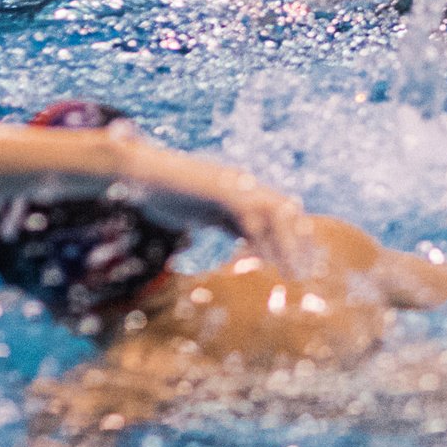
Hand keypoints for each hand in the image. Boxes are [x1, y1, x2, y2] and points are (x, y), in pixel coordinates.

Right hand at [112, 132, 315, 275]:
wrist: (140, 172)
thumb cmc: (168, 193)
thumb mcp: (206, 213)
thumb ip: (227, 223)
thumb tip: (246, 243)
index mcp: (244, 190)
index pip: (280, 214)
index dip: (294, 238)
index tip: (303, 265)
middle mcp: (245, 185)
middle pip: (287, 211)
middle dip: (300, 242)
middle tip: (305, 274)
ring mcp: (235, 185)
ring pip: (276, 214)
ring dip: (287, 245)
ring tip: (293, 274)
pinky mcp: (221, 190)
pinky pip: (249, 216)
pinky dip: (259, 240)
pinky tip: (263, 261)